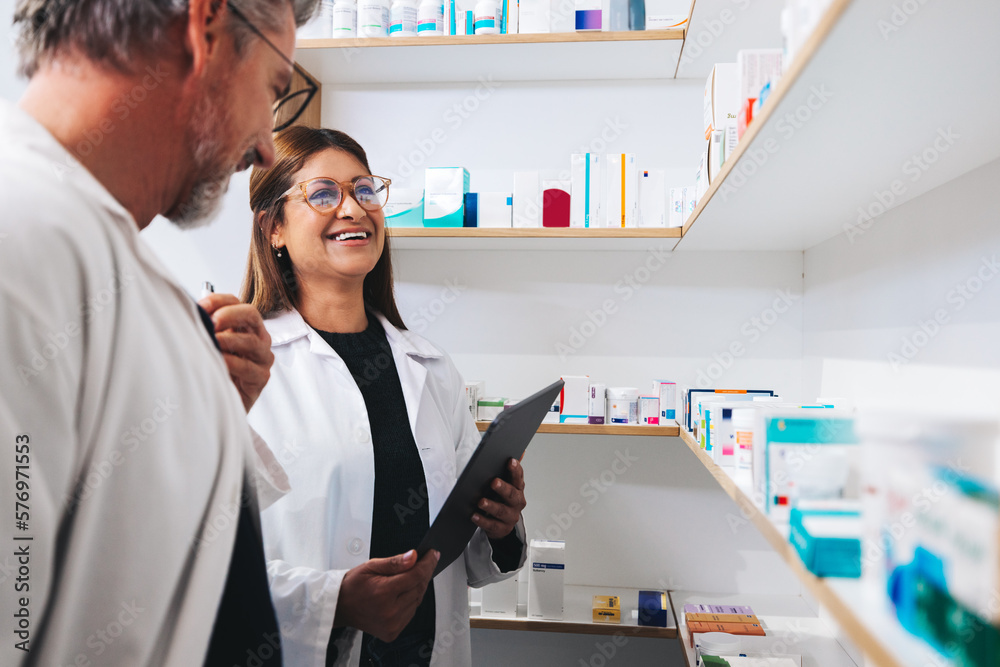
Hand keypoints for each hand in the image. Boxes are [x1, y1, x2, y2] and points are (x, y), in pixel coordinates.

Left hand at [198, 293, 273, 412]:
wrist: (219, 401)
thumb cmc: (215, 369)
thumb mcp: (207, 344)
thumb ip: (203, 328)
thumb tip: (188, 313)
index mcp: (243, 325)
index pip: (235, 302)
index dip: (219, 301)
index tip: (201, 307)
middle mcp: (257, 337)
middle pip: (251, 315)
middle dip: (230, 315)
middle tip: (212, 322)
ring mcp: (262, 357)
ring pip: (252, 341)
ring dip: (230, 340)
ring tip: (213, 342)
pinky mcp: (261, 377)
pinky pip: (249, 367)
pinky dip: (234, 363)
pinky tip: (220, 362)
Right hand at [334, 549, 438, 641]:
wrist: (340, 607)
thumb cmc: (353, 585)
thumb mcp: (371, 566)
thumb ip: (395, 562)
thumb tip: (413, 557)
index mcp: (384, 593)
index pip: (416, 576)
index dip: (427, 563)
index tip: (432, 554)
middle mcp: (390, 612)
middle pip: (419, 588)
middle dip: (423, 573)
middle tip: (424, 561)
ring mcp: (392, 624)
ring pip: (417, 600)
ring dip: (417, 587)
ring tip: (408, 577)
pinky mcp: (393, 632)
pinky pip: (411, 612)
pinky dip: (411, 601)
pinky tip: (403, 593)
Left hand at [472, 458, 525, 539]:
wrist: (502, 524)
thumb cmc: (503, 500)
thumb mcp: (508, 483)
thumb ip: (511, 469)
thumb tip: (521, 451)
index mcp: (518, 488)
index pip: (518, 477)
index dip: (515, 469)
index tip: (510, 461)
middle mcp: (517, 502)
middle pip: (512, 494)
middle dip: (503, 488)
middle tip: (493, 482)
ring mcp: (510, 516)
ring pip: (501, 511)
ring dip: (491, 506)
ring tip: (481, 502)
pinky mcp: (501, 528)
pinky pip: (492, 525)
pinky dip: (483, 520)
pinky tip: (474, 515)